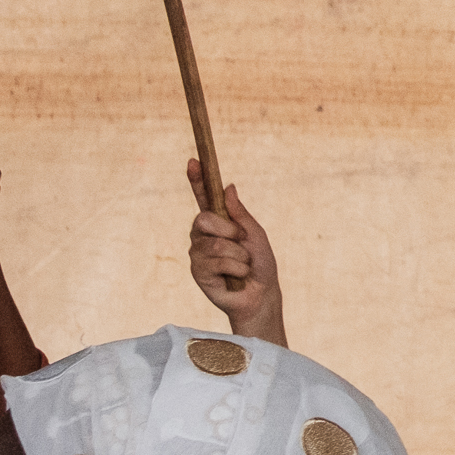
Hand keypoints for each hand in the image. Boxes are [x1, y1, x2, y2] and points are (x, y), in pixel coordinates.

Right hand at [185, 164, 286, 343]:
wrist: (261, 293)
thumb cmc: (260, 263)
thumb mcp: (255, 234)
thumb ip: (240, 214)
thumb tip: (229, 187)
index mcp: (218, 222)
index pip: (204, 197)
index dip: (197, 180)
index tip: (193, 161)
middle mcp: (202, 235)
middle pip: (203, 219)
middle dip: (229, 231)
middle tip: (242, 243)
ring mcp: (198, 253)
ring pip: (215, 244)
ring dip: (238, 255)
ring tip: (241, 265)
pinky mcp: (197, 271)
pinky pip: (217, 262)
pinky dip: (235, 268)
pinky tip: (234, 277)